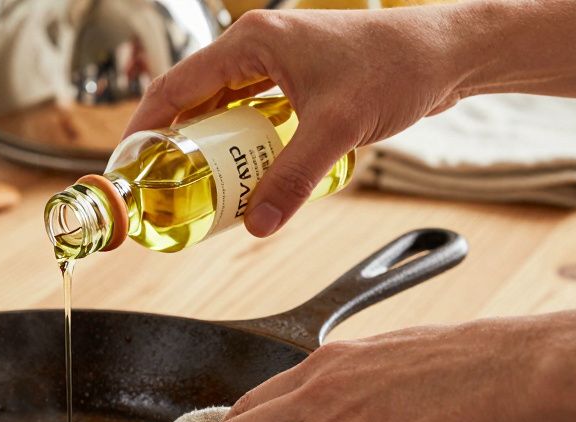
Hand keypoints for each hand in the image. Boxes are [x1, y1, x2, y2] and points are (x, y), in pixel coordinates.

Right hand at [124, 6, 465, 236]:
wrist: (448, 54)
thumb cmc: (396, 68)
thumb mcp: (336, 129)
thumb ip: (292, 179)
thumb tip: (258, 225)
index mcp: (252, 41)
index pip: (176, 86)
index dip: (145, 127)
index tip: (128, 165)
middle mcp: (258, 46)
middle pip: (194, 98)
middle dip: (175, 144)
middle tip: (160, 187)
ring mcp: (278, 61)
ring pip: (223, 107)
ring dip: (209, 145)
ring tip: (194, 186)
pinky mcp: (299, 78)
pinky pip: (252, 112)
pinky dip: (241, 141)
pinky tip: (242, 172)